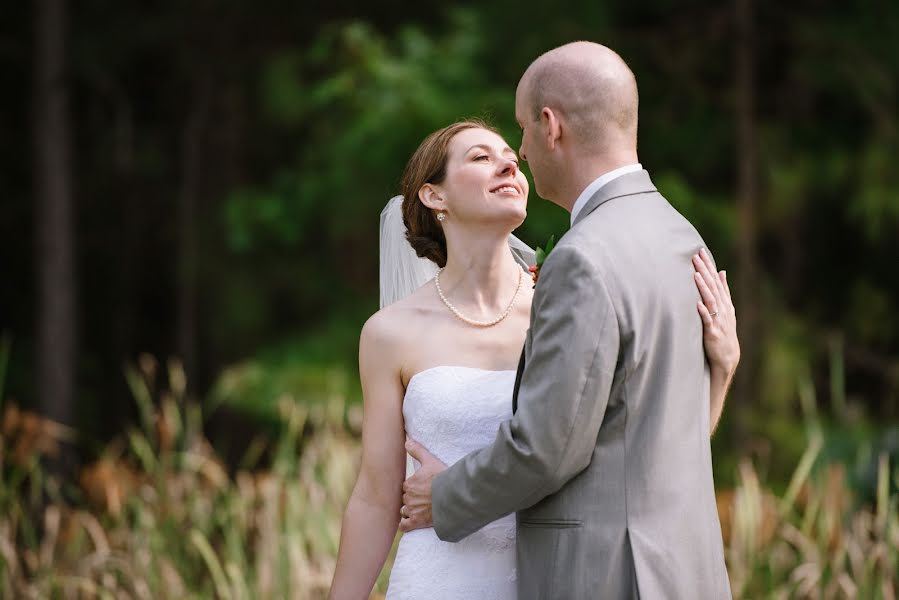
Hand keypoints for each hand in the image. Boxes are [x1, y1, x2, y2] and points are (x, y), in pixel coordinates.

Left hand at [399, 438, 445, 532]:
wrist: (453, 496)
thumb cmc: (443, 478)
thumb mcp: (430, 461)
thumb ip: (417, 451)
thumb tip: (407, 440)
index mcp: (409, 484)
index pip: (406, 487)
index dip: (413, 488)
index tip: (422, 489)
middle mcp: (408, 497)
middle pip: (406, 499)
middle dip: (412, 499)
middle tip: (424, 499)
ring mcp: (412, 510)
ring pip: (404, 511)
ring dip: (409, 511)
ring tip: (420, 510)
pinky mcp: (417, 522)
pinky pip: (404, 526)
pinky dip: (406, 524)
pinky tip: (411, 522)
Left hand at [693, 248, 739, 375]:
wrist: (727, 356)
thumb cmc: (724, 330)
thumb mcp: (726, 308)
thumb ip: (723, 290)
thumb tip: (721, 271)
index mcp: (724, 302)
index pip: (716, 280)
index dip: (708, 266)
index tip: (701, 251)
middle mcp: (722, 308)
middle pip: (712, 286)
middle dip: (704, 271)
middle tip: (695, 256)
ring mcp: (718, 320)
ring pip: (710, 300)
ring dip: (703, 287)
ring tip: (695, 274)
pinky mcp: (712, 332)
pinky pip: (707, 320)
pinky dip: (703, 312)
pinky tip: (697, 303)